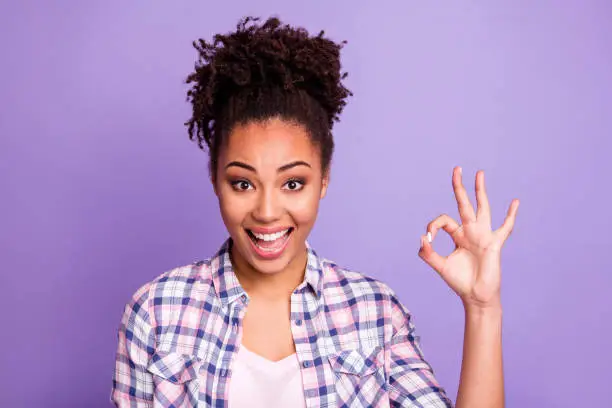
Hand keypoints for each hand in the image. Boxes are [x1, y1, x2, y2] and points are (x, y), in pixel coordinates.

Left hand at [418, 167, 518, 309]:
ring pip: (482, 207)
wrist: (476, 296)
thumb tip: (421, 238)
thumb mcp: (440, 266)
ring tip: (479, 173)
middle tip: (456, 169)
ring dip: (480, 191)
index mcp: (457, 235)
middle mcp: (470, 231)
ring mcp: (483, 235)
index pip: (443, 220)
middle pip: (464, 204)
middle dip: (459, 187)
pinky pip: (505, 228)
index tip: (428, 240)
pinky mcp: (494, 244)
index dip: (432, 226)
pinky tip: (515, 202)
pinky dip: (510, 216)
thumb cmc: (459, 281)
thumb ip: (427, 254)